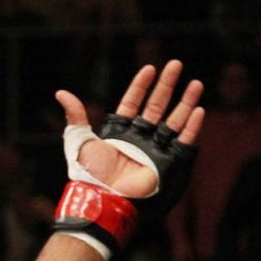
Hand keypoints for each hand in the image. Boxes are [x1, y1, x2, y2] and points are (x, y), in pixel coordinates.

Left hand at [55, 61, 203, 200]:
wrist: (103, 196)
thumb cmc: (90, 172)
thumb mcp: (79, 141)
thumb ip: (75, 117)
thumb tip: (61, 93)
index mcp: (120, 132)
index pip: (133, 102)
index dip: (141, 85)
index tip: (150, 68)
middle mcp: (139, 138)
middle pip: (157, 105)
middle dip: (167, 85)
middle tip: (176, 64)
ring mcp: (154, 149)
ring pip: (174, 120)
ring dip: (186, 102)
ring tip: (196, 83)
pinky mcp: (166, 162)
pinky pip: (183, 141)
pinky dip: (192, 126)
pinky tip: (198, 110)